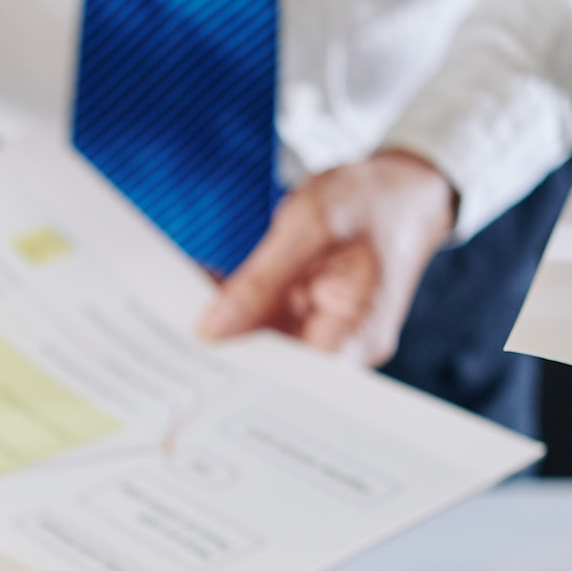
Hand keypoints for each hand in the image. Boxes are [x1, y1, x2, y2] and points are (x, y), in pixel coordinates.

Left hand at [197, 150, 456, 364]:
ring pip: (261, 348)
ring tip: (174, 312)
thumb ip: (260, 279)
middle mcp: (343, 348)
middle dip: (221, 352)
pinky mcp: (309, 322)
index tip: (192, 365)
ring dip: (222, 328)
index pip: (290, 381)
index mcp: (356, 335)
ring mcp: (326, 337)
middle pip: (272, 369)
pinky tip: (201, 294)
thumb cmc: (369, 200)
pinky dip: (235, 311)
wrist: (403, 189)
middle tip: (168, 341)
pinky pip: (265, 327)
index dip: (239, 377)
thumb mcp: (310, 224)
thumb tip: (212, 330)